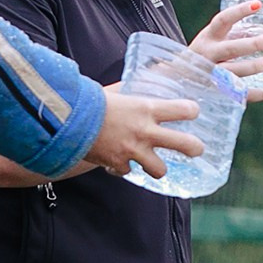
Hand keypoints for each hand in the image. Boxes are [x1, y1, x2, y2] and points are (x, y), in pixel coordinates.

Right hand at [85, 91, 203, 179]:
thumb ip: (132, 99)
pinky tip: (116, 162)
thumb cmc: (90, 102)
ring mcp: (133, 150)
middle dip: (194, 148)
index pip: (184, 109)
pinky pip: (127, 171)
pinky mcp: (118, 164)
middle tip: (196, 149)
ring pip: (160, 170)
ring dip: (156, 167)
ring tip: (152, 165)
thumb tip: (136, 91)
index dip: (191, 111)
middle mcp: (145, 130)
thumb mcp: (117, 94)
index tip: (192, 112)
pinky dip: (122, 168)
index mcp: (146, 108)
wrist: (66, 118)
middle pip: (185, 144)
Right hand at [190, 0, 262, 100]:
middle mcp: (208, 54)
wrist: (177, 79)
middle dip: (251, 44)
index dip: (240, 11)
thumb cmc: (201, 55)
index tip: (258, 4)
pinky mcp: (216, 91)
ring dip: (252, 67)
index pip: (223, 20)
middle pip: (230, 49)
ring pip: (233, 72)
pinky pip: (237, 94)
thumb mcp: (213, 40)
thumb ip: (235, 35)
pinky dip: (255, 93)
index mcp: (208, 37)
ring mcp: (211, 74)